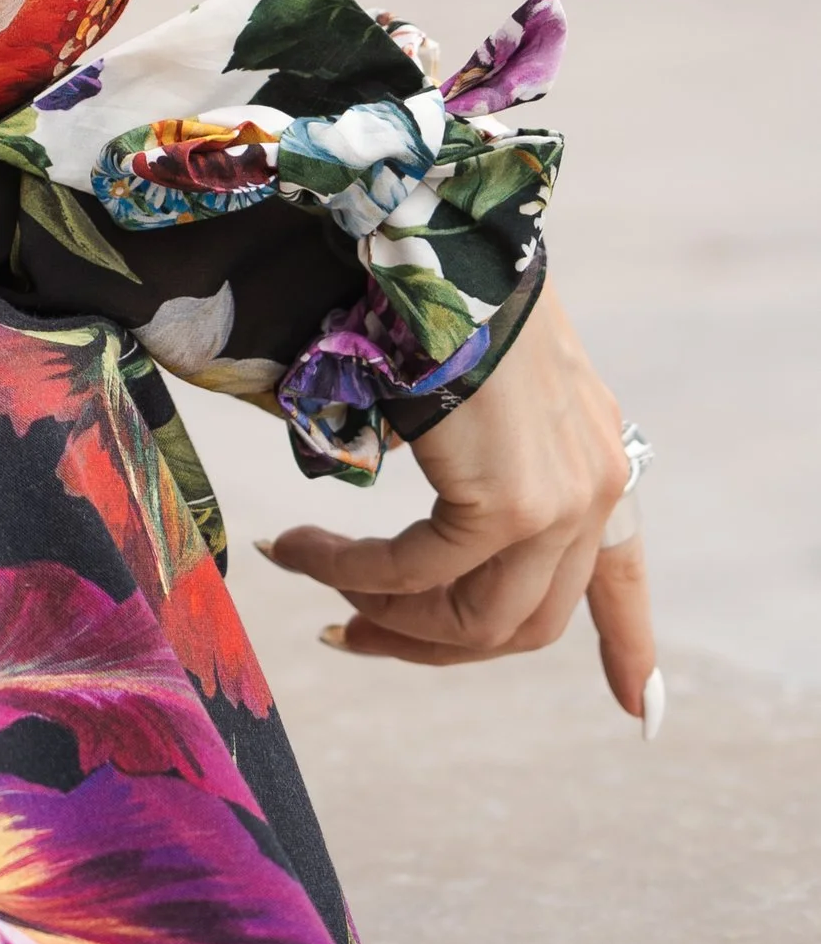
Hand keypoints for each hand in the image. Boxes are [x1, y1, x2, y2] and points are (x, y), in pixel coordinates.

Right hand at [260, 283, 658, 724]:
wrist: (436, 232)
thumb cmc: (440, 283)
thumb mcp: (482, 377)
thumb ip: (488, 447)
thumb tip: (441, 505)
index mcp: (592, 454)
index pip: (618, 572)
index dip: (628, 647)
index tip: (643, 711)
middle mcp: (592, 488)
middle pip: (520, 620)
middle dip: (431, 642)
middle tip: (352, 635)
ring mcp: (559, 501)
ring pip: (472, 617)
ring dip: (382, 613)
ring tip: (315, 581)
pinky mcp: (511, 503)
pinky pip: (417, 572)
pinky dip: (350, 572)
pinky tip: (300, 548)